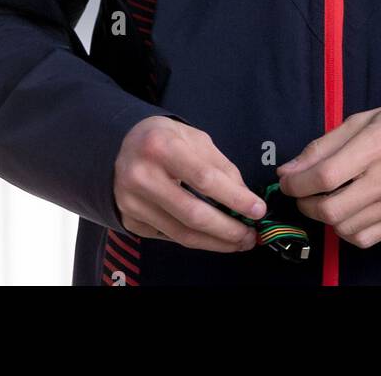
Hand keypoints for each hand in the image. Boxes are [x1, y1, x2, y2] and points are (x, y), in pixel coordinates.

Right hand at [112, 116, 266, 252]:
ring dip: (216, 242)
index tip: (257, 210)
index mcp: (160, 146)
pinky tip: (213, 238)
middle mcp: (141, 176)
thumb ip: (220, 166)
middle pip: (193, 214)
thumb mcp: (194, 138)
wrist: (122, 146)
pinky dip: (196, 240)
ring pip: (182, 233)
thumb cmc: (163, 138)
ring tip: (238, 240)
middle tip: (250, 234)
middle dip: (228, 229)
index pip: (204, 179)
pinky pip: (171, 237)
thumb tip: (245, 198)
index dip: (234, 198)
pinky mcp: (131, 221)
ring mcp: (132, 203)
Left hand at [275, 103, 380, 248]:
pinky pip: (364, 238)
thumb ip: (322, 147)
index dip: (297, 183)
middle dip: (305, 204)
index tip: (286, 181)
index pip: (326, 176)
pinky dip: (346, 230)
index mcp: (376, 145)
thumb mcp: (359, 121)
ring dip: (324, 218)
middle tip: (302, 193)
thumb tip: (288, 171)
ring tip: (325, 199)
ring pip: (345, 228)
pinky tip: (346, 212)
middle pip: (332, 209)